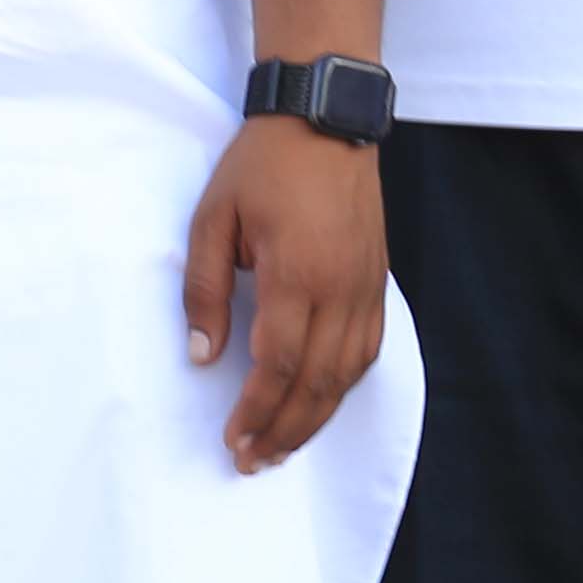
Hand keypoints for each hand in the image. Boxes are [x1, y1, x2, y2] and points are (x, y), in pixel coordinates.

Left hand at [183, 121, 387, 471]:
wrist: (325, 121)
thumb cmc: (261, 166)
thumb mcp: (212, 218)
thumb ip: (205, 290)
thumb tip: (204, 356)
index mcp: (297, 275)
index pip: (278, 366)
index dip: (256, 411)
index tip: (233, 440)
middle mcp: (341, 291)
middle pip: (317, 384)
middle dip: (284, 431)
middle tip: (253, 462)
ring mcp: (366, 289)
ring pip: (347, 376)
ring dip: (315, 419)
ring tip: (282, 448)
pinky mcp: (378, 284)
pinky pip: (367, 351)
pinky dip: (343, 387)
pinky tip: (321, 403)